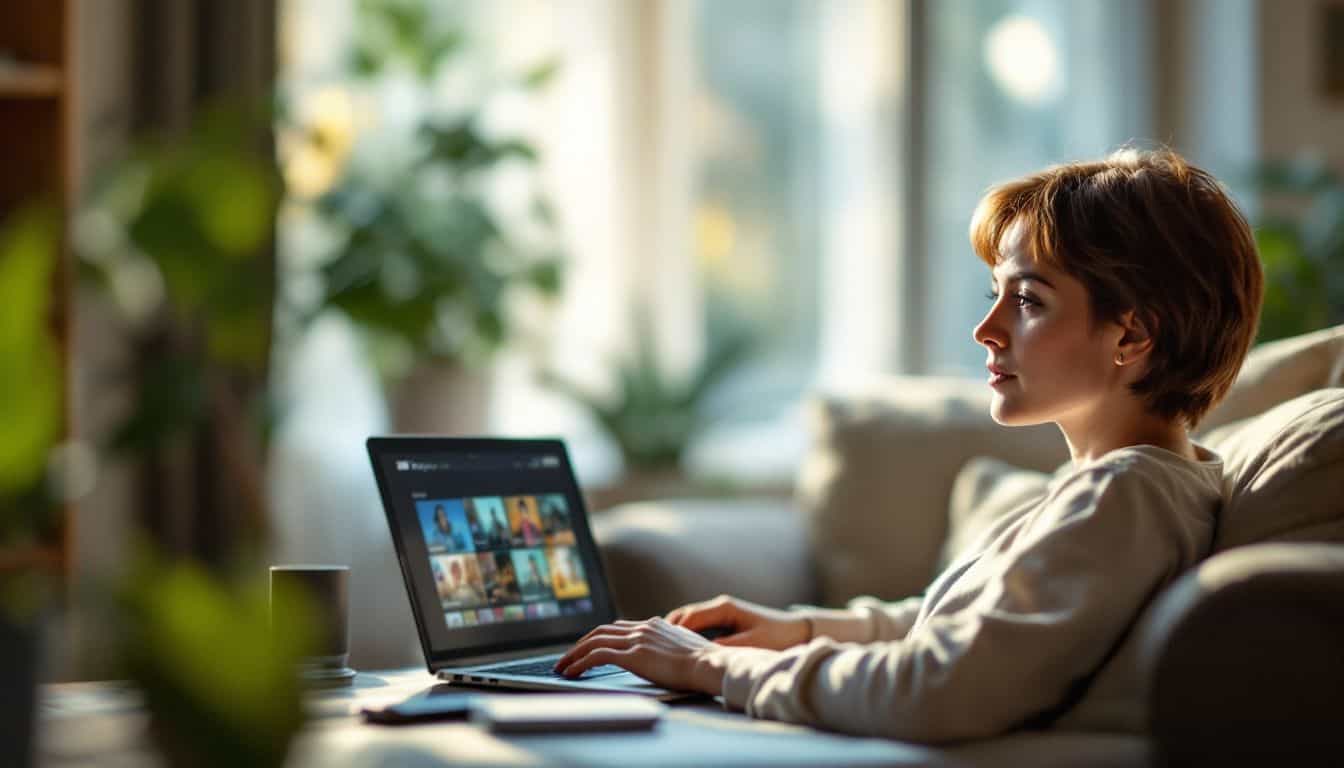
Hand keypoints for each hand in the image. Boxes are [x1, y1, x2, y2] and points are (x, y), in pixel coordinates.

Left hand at [553, 617, 730, 694]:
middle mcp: (642, 627)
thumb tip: (663, 655)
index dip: (598, 637)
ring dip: (573, 654)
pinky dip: (580, 663)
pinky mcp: (633, 655)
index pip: (617, 627)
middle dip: (579, 644)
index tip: (587, 647)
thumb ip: (668, 646)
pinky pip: (597, 656)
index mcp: (653, 625)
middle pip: (601, 631)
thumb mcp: (683, 648)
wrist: (710, 664)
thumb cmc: (703, 663)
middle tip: (567, 657)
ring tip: (562, 667)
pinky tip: (572, 673)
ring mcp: (637, 640)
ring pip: (593, 641)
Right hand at [665, 594, 810, 649]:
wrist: (797, 630)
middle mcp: (719, 606)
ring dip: (674, 632)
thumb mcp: (750, 644)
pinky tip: (678, 648)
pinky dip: (685, 634)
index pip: (689, 617)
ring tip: (658, 648)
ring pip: (688, 619)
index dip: (672, 630)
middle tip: (649, 645)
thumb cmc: (777, 637)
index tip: (657, 643)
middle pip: (683, 615)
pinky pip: (696, 625)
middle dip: (666, 630)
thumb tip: (701, 653)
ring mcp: (720, 612)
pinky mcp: (723, 620)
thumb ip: (726, 647)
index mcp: (724, 607)